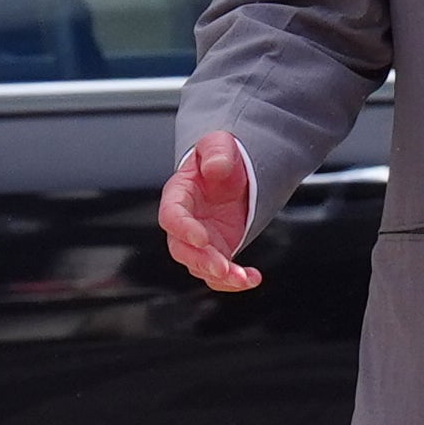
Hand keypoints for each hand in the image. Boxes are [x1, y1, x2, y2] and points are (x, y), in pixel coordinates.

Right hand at [161, 131, 261, 291]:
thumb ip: (216, 152)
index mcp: (178, 196)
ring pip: (201, 266)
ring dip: (220, 277)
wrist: (232, 173)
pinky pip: (220, 273)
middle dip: (201, 261)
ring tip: (243, 278)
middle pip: (182, 249)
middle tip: (222, 268)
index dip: (182, 229)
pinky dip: (234, 280)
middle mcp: (184, 223)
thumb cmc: (218, 158)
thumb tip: (215, 167)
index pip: (171, 216)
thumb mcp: (218, 144)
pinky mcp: (216, 251)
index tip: (201, 238)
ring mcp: (199, 241)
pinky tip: (252, 278)